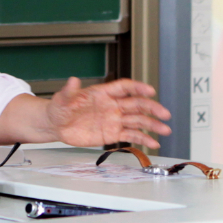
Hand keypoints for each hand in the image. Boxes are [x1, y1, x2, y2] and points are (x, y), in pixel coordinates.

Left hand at [45, 77, 171, 149]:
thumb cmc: (61, 108)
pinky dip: (143, 139)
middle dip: (151, 108)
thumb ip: (69, 91)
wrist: (57, 125)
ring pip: (137, 121)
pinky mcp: (112, 134)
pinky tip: (153, 143)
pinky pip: (130, 136)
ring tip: (165, 130)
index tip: (150, 90)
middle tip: (164, 113)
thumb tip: (72, 80)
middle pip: (136, 104)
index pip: (124, 87)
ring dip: (152, 125)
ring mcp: (114, 120)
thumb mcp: (62, 99)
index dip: (138, 88)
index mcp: (103, 93)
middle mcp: (112, 105)